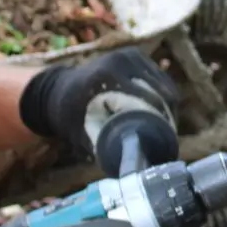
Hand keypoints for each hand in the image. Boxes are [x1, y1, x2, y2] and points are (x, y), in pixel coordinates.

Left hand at [18, 48, 181, 158]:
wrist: (57, 90)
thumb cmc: (69, 117)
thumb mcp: (83, 134)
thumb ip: (105, 148)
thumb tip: (131, 171)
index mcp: (107, 77)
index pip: (149, 100)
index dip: (161, 123)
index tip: (163, 142)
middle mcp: (121, 60)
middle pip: (162, 93)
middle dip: (167, 117)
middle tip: (167, 139)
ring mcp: (130, 55)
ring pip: (165, 86)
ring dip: (168, 107)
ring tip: (166, 129)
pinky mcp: (136, 54)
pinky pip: (160, 79)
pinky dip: (164, 96)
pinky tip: (162, 114)